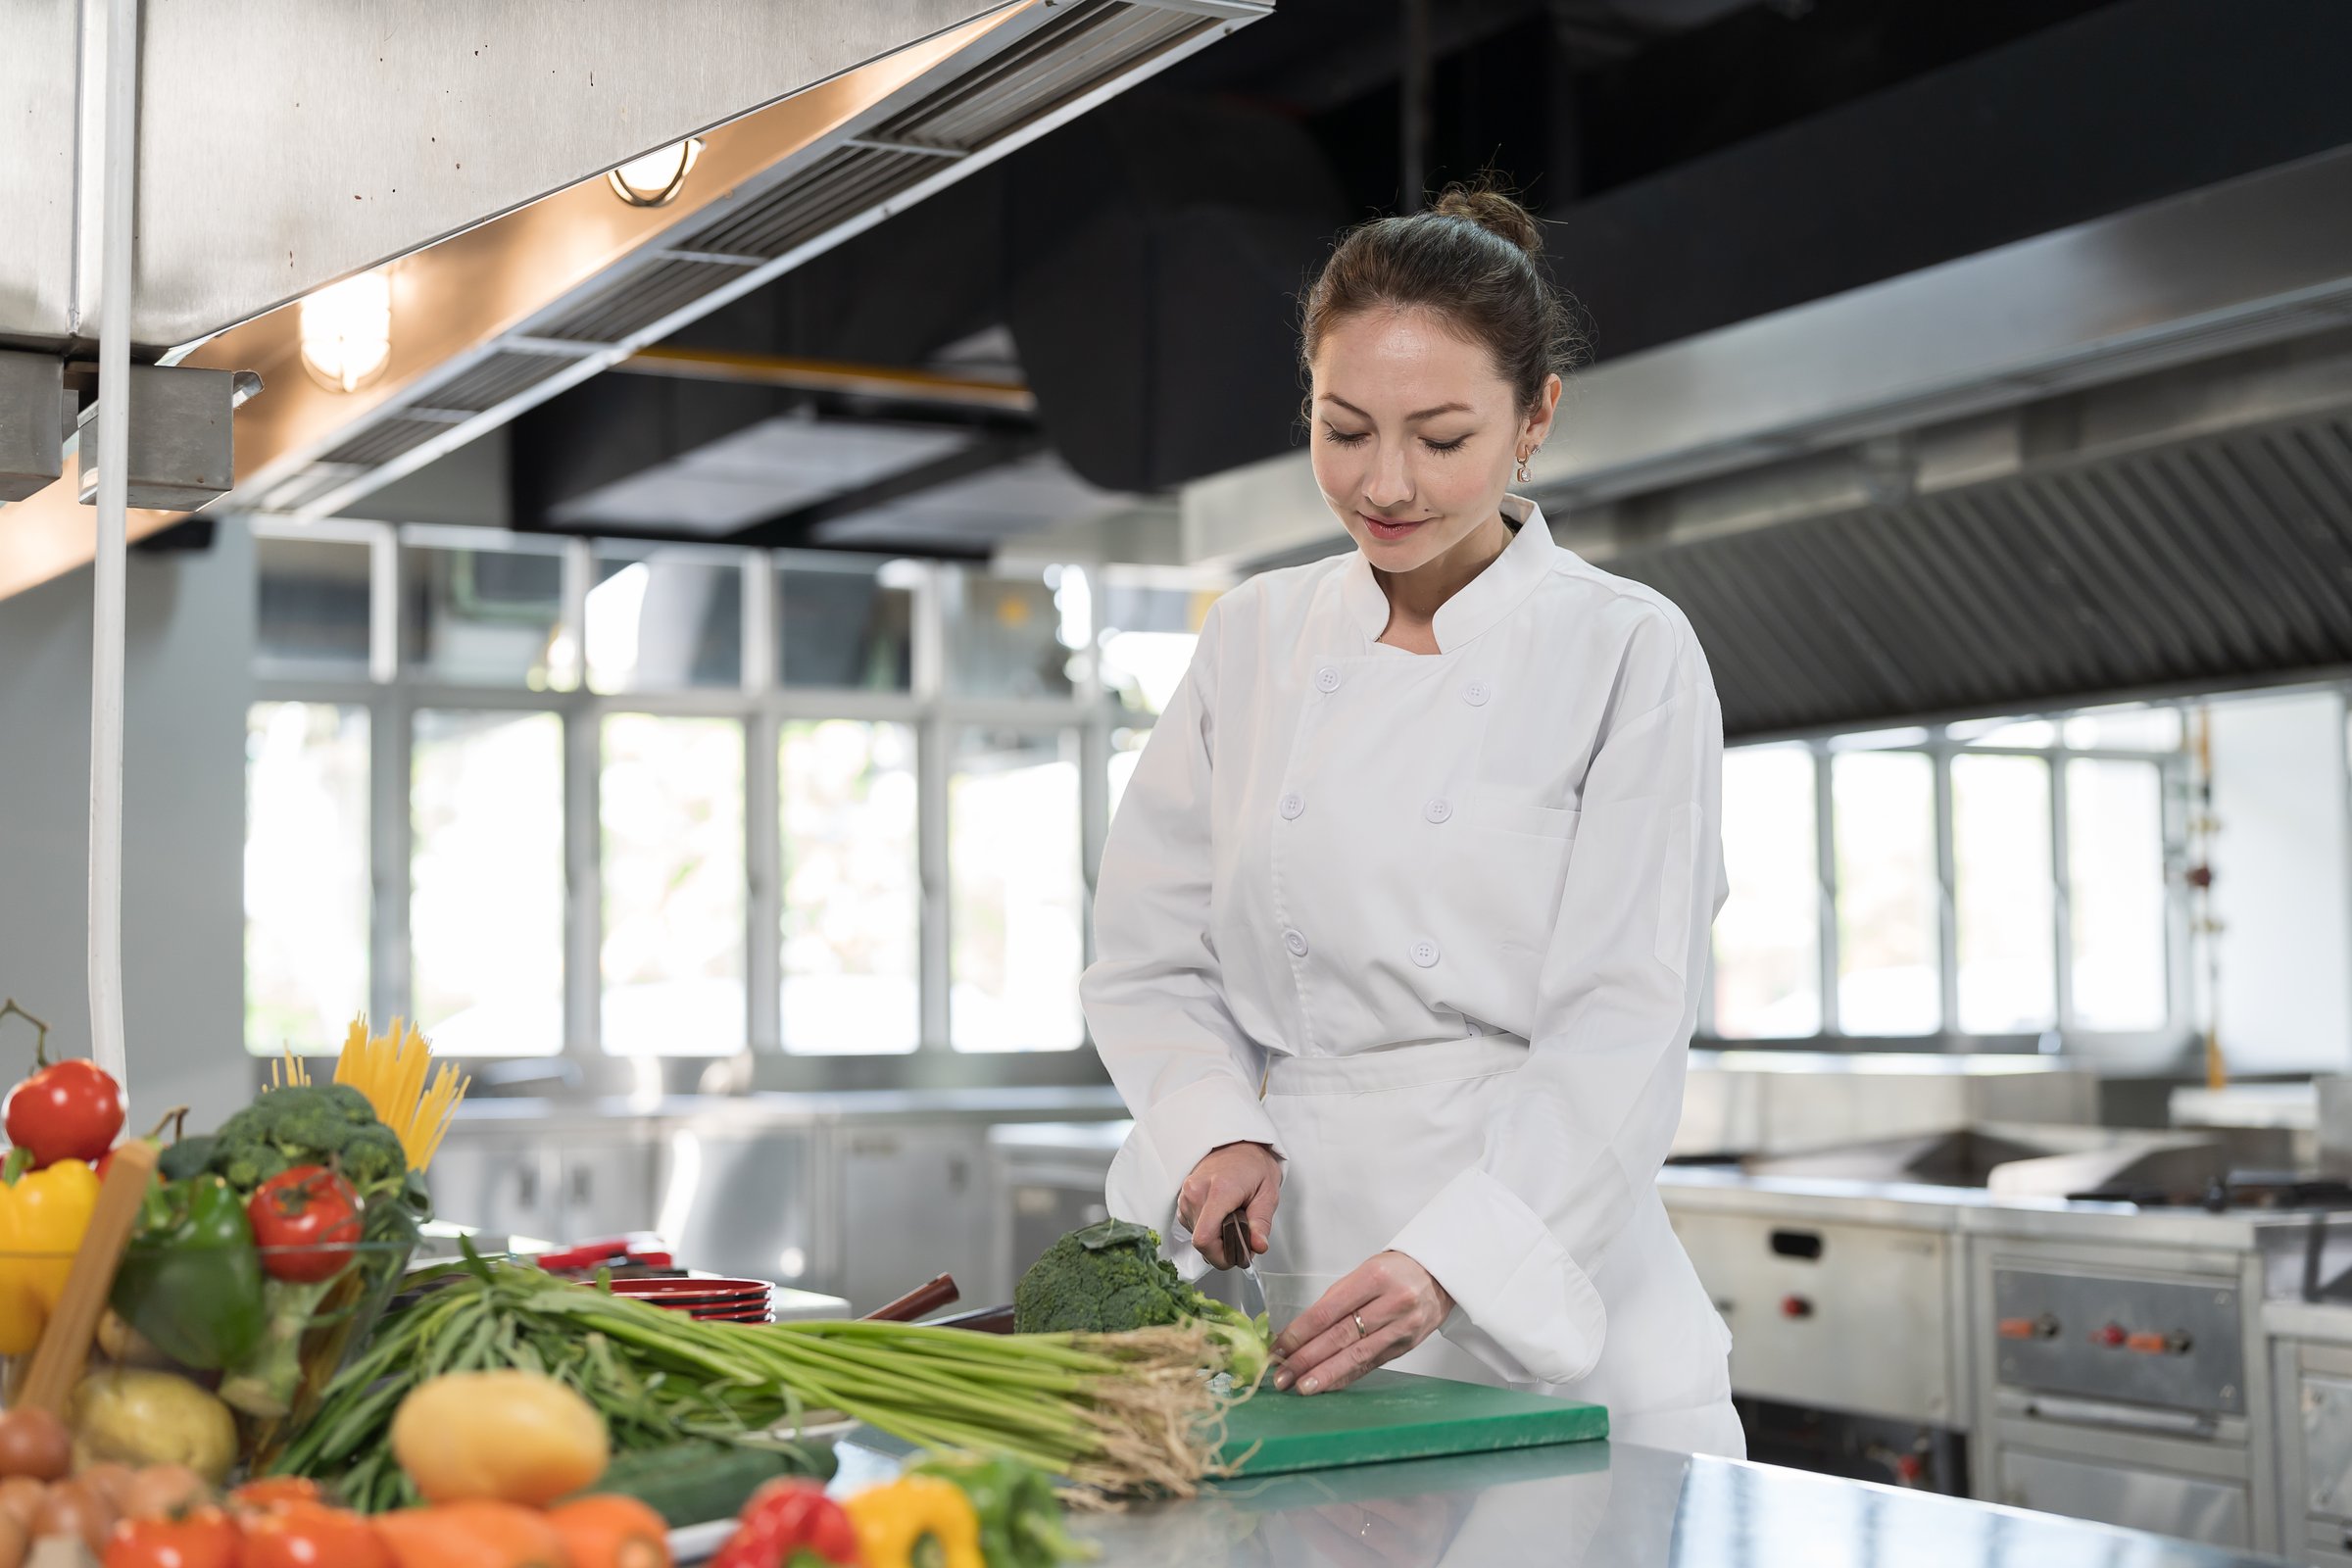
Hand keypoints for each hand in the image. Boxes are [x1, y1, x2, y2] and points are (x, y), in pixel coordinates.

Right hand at [1175, 1142, 1280, 1268]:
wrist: (1237, 1144)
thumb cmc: (1253, 1166)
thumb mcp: (1268, 1193)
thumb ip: (1262, 1223)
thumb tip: (1258, 1246)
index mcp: (1219, 1190)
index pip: (1205, 1238)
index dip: (1221, 1256)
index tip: (1238, 1255)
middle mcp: (1196, 1192)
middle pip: (1202, 1242)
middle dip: (1224, 1248)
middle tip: (1244, 1234)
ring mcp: (1186, 1196)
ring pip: (1197, 1237)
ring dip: (1216, 1238)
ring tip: (1233, 1219)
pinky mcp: (1182, 1200)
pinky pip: (1193, 1227)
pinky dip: (1208, 1229)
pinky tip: (1221, 1216)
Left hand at [1271, 1251, 1453, 1395]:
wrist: (1440, 1276)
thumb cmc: (1397, 1270)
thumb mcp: (1365, 1271)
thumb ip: (1336, 1299)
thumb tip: (1301, 1331)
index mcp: (1374, 1278)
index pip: (1329, 1311)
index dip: (1300, 1332)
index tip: (1279, 1347)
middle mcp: (1391, 1303)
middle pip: (1340, 1336)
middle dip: (1306, 1359)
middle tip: (1282, 1375)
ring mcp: (1401, 1328)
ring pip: (1356, 1355)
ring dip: (1325, 1374)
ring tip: (1301, 1387)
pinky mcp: (1406, 1346)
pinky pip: (1371, 1364)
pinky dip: (1346, 1376)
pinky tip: (1328, 1384)